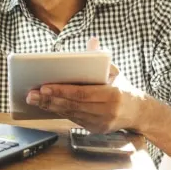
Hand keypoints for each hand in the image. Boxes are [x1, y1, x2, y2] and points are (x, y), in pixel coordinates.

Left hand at [25, 37, 145, 133]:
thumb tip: (92, 40)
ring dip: (49, 107)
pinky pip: (73, 120)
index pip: (82, 93)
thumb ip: (100, 57)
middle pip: (73, 105)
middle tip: (31, 94)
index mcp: (112, 94)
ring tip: (33, 99)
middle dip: (49, 100)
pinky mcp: (96, 129)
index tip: (44, 86)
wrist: (139, 112)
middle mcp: (107, 111)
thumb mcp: (115, 71)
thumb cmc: (123, 87)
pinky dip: (58, 112)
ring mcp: (101, 123)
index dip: (62, 90)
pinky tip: (45, 105)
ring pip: (71, 114)